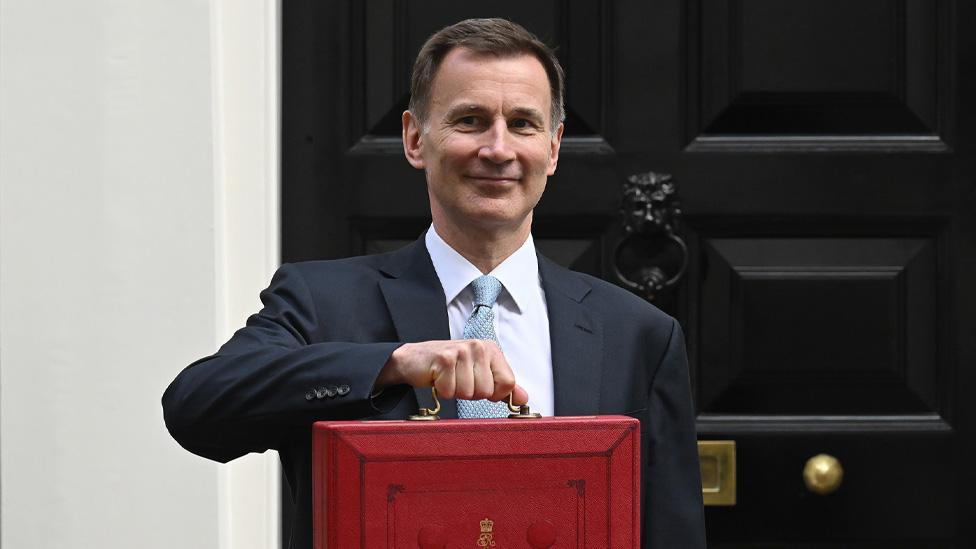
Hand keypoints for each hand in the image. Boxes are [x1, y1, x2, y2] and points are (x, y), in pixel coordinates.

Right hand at [375, 340, 528, 404]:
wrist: (415, 359)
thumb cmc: (449, 368)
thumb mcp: (479, 374)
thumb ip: (503, 386)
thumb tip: (524, 398)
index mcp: (492, 349)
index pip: (508, 383)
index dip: (494, 393)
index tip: (478, 384)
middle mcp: (479, 346)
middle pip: (487, 391)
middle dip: (471, 393)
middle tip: (458, 379)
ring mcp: (462, 351)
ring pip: (469, 393)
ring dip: (455, 391)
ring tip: (448, 378)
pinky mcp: (444, 359)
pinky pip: (450, 391)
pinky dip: (442, 390)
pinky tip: (438, 377)